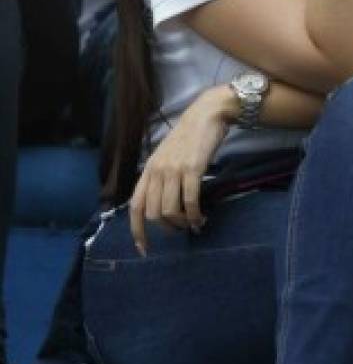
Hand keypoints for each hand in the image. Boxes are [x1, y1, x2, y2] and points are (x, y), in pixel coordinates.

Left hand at [129, 86, 234, 255]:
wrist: (207, 114)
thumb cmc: (189, 136)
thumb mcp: (167, 156)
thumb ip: (161, 177)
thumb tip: (163, 206)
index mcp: (149, 169)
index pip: (135, 206)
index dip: (137, 231)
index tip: (144, 249)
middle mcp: (157, 171)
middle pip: (153, 214)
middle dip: (167, 228)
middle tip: (181, 228)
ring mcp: (173, 170)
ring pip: (169, 211)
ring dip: (182, 224)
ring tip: (194, 223)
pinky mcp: (192, 169)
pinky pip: (189, 202)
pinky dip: (194, 215)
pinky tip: (201, 218)